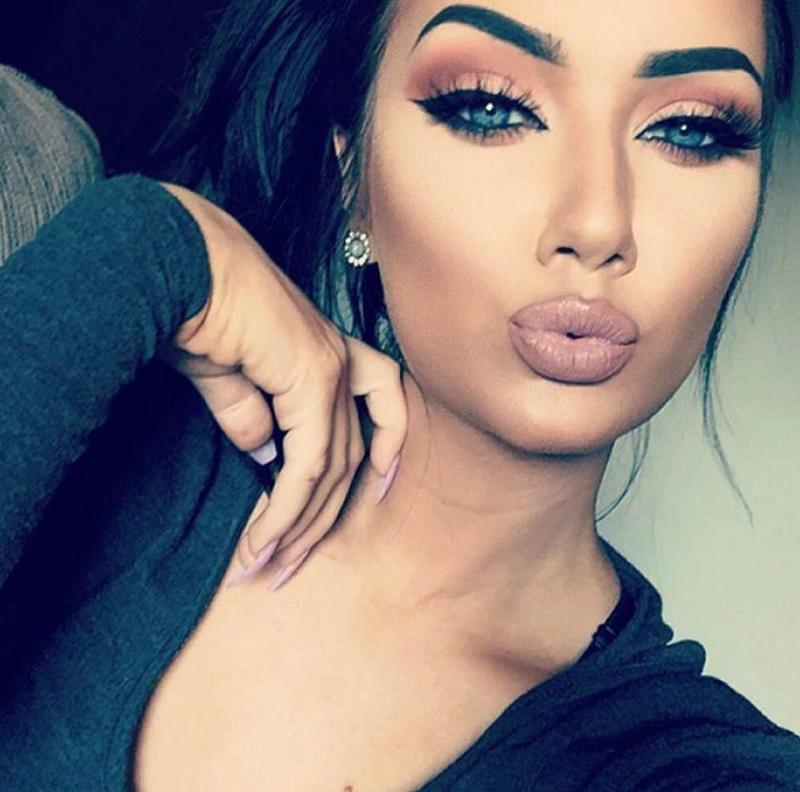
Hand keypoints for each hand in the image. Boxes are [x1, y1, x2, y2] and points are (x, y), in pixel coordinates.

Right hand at [157, 183, 406, 586]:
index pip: (374, 419)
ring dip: (297, 526)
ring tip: (266, 567)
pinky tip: (263, 538)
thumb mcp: (227, 375)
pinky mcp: (312, 380)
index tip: (379, 495)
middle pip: (348, 461)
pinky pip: (308, 465)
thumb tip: (262, 453)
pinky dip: (284, 509)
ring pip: (331, 471)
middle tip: (284, 567)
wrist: (183, 262)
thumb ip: (250, 414)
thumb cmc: (197, 306)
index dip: (388, 454)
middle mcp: (342, 363)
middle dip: (317, 520)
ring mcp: (332, 370)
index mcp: (331, 355)